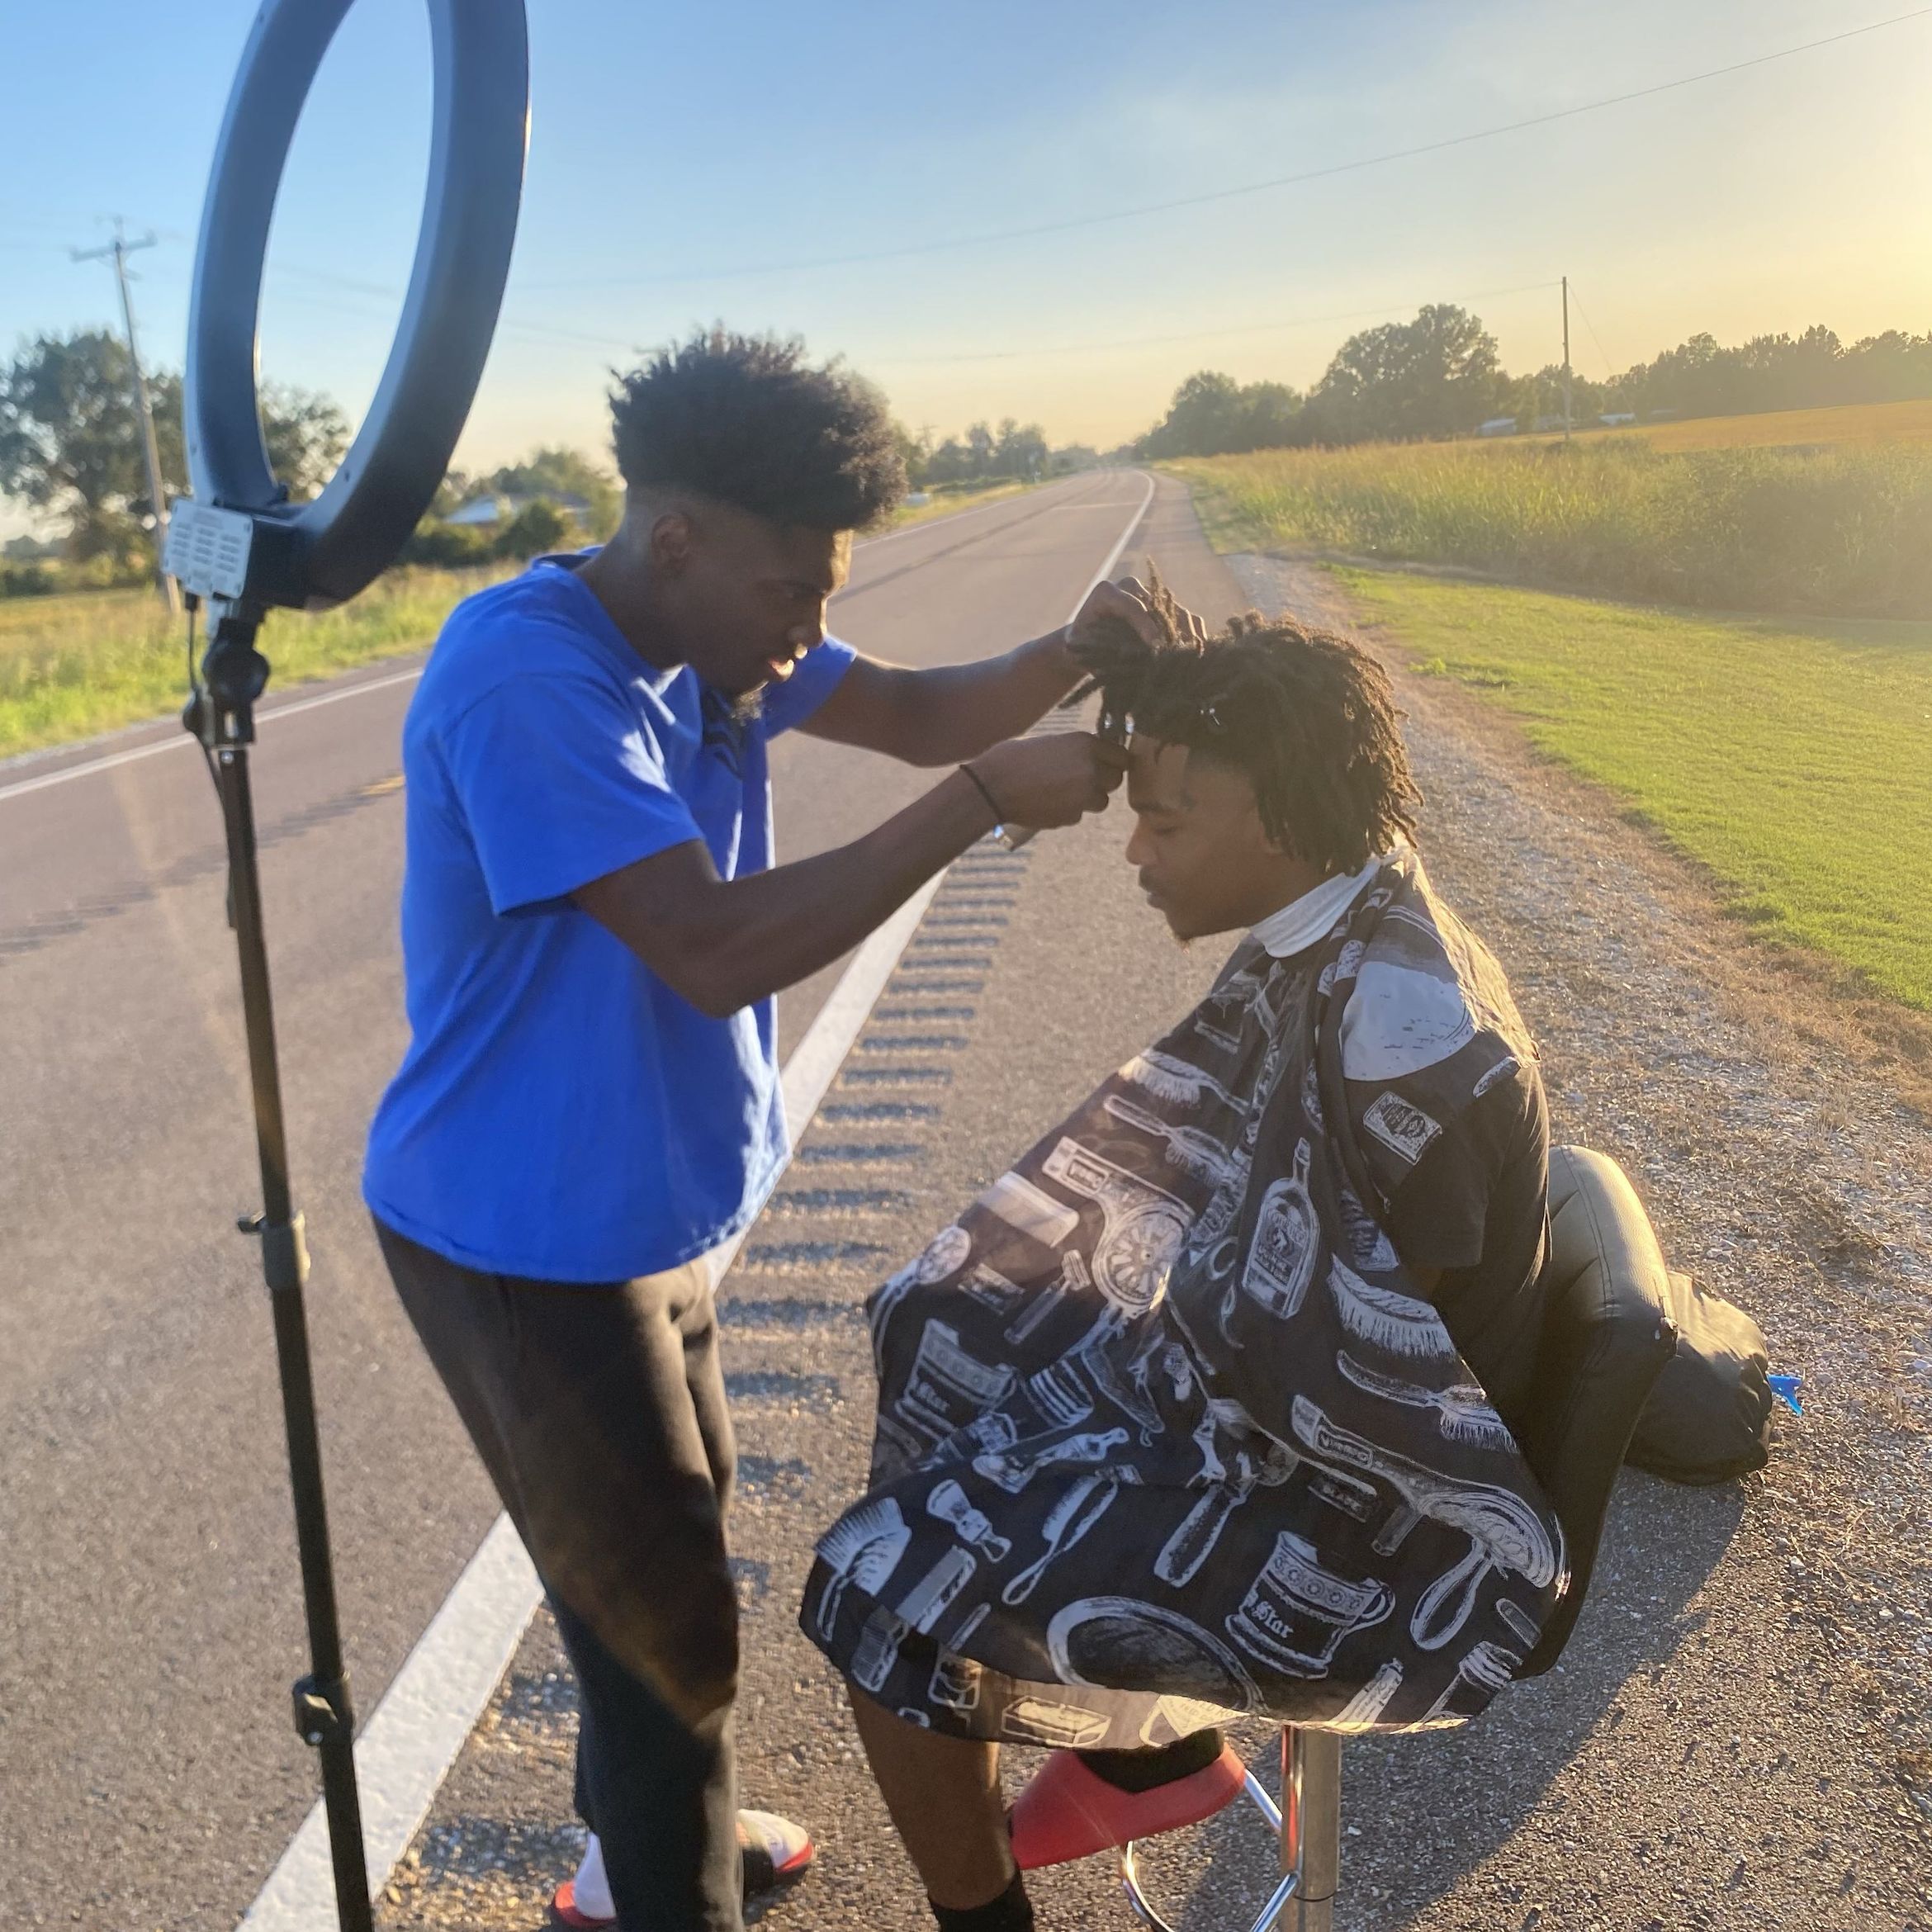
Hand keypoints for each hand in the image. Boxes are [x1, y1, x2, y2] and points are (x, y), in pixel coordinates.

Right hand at [969, 732, 1127, 829]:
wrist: (991, 788)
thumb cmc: (1013, 758)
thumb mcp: (1049, 742)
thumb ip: (1076, 749)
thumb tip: (1092, 755)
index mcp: (1086, 744)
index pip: (1121, 756)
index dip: (1112, 761)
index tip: (1103, 763)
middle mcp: (1091, 769)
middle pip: (1116, 780)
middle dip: (1102, 781)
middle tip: (1082, 779)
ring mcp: (1083, 796)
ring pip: (1101, 800)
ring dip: (1088, 798)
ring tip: (1062, 792)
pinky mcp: (1072, 816)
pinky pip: (1079, 814)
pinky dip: (1069, 810)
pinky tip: (1048, 802)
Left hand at [1066, 574, 1207, 655]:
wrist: (1085, 640)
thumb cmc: (1080, 648)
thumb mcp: (1082, 651)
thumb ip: (1102, 654)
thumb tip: (1135, 663)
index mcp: (1105, 593)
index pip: (1130, 605)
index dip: (1145, 624)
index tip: (1156, 645)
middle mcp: (1130, 587)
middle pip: (1159, 607)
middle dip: (1171, 632)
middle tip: (1182, 657)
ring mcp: (1150, 595)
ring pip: (1178, 612)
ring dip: (1189, 635)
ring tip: (1196, 658)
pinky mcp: (1165, 607)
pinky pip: (1187, 618)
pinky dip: (1195, 635)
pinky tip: (1201, 653)